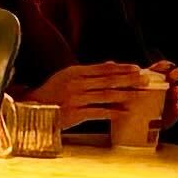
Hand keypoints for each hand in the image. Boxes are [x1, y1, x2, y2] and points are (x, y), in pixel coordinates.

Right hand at [55, 61, 172, 143]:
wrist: (32, 109)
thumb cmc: (51, 93)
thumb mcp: (67, 76)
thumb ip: (90, 71)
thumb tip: (111, 64)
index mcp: (75, 72)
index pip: (104, 69)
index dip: (122, 69)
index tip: (137, 69)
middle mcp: (77, 83)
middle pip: (108, 80)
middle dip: (129, 80)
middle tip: (145, 80)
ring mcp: (76, 98)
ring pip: (106, 95)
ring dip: (125, 95)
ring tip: (140, 95)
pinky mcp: (75, 113)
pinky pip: (98, 112)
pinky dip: (113, 112)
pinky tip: (124, 113)